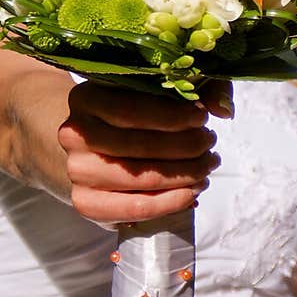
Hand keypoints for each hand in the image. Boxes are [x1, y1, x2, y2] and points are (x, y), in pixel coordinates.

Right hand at [58, 79, 232, 224]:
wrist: (80, 149)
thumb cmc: (124, 117)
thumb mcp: (147, 91)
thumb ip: (190, 87)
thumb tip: (222, 108)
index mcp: (85, 99)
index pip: (132, 109)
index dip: (174, 114)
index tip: (202, 115)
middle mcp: (73, 135)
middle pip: (140, 145)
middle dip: (187, 145)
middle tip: (210, 143)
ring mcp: (77, 172)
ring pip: (142, 178)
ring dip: (185, 174)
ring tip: (206, 167)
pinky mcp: (86, 203)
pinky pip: (135, 209)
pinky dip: (170, 202)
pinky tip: (191, 193)